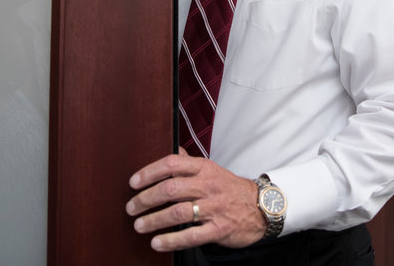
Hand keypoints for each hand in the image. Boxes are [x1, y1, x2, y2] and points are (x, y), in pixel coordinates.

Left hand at [126, 147, 266, 250]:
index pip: (172, 164)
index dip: (149, 172)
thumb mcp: (212, 170)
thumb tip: (170, 150)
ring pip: (178, 213)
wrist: (262, 206)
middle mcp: (208, 186)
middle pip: (171, 189)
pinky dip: (171, 240)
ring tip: (139, 225)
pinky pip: (191, 236)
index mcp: (205, 169)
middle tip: (131, 207)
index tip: (134, 182)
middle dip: (146, 199)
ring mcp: (214, 208)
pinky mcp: (219, 229)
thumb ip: (189, 163)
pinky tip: (157, 242)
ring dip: (154, 220)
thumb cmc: (231, 188)